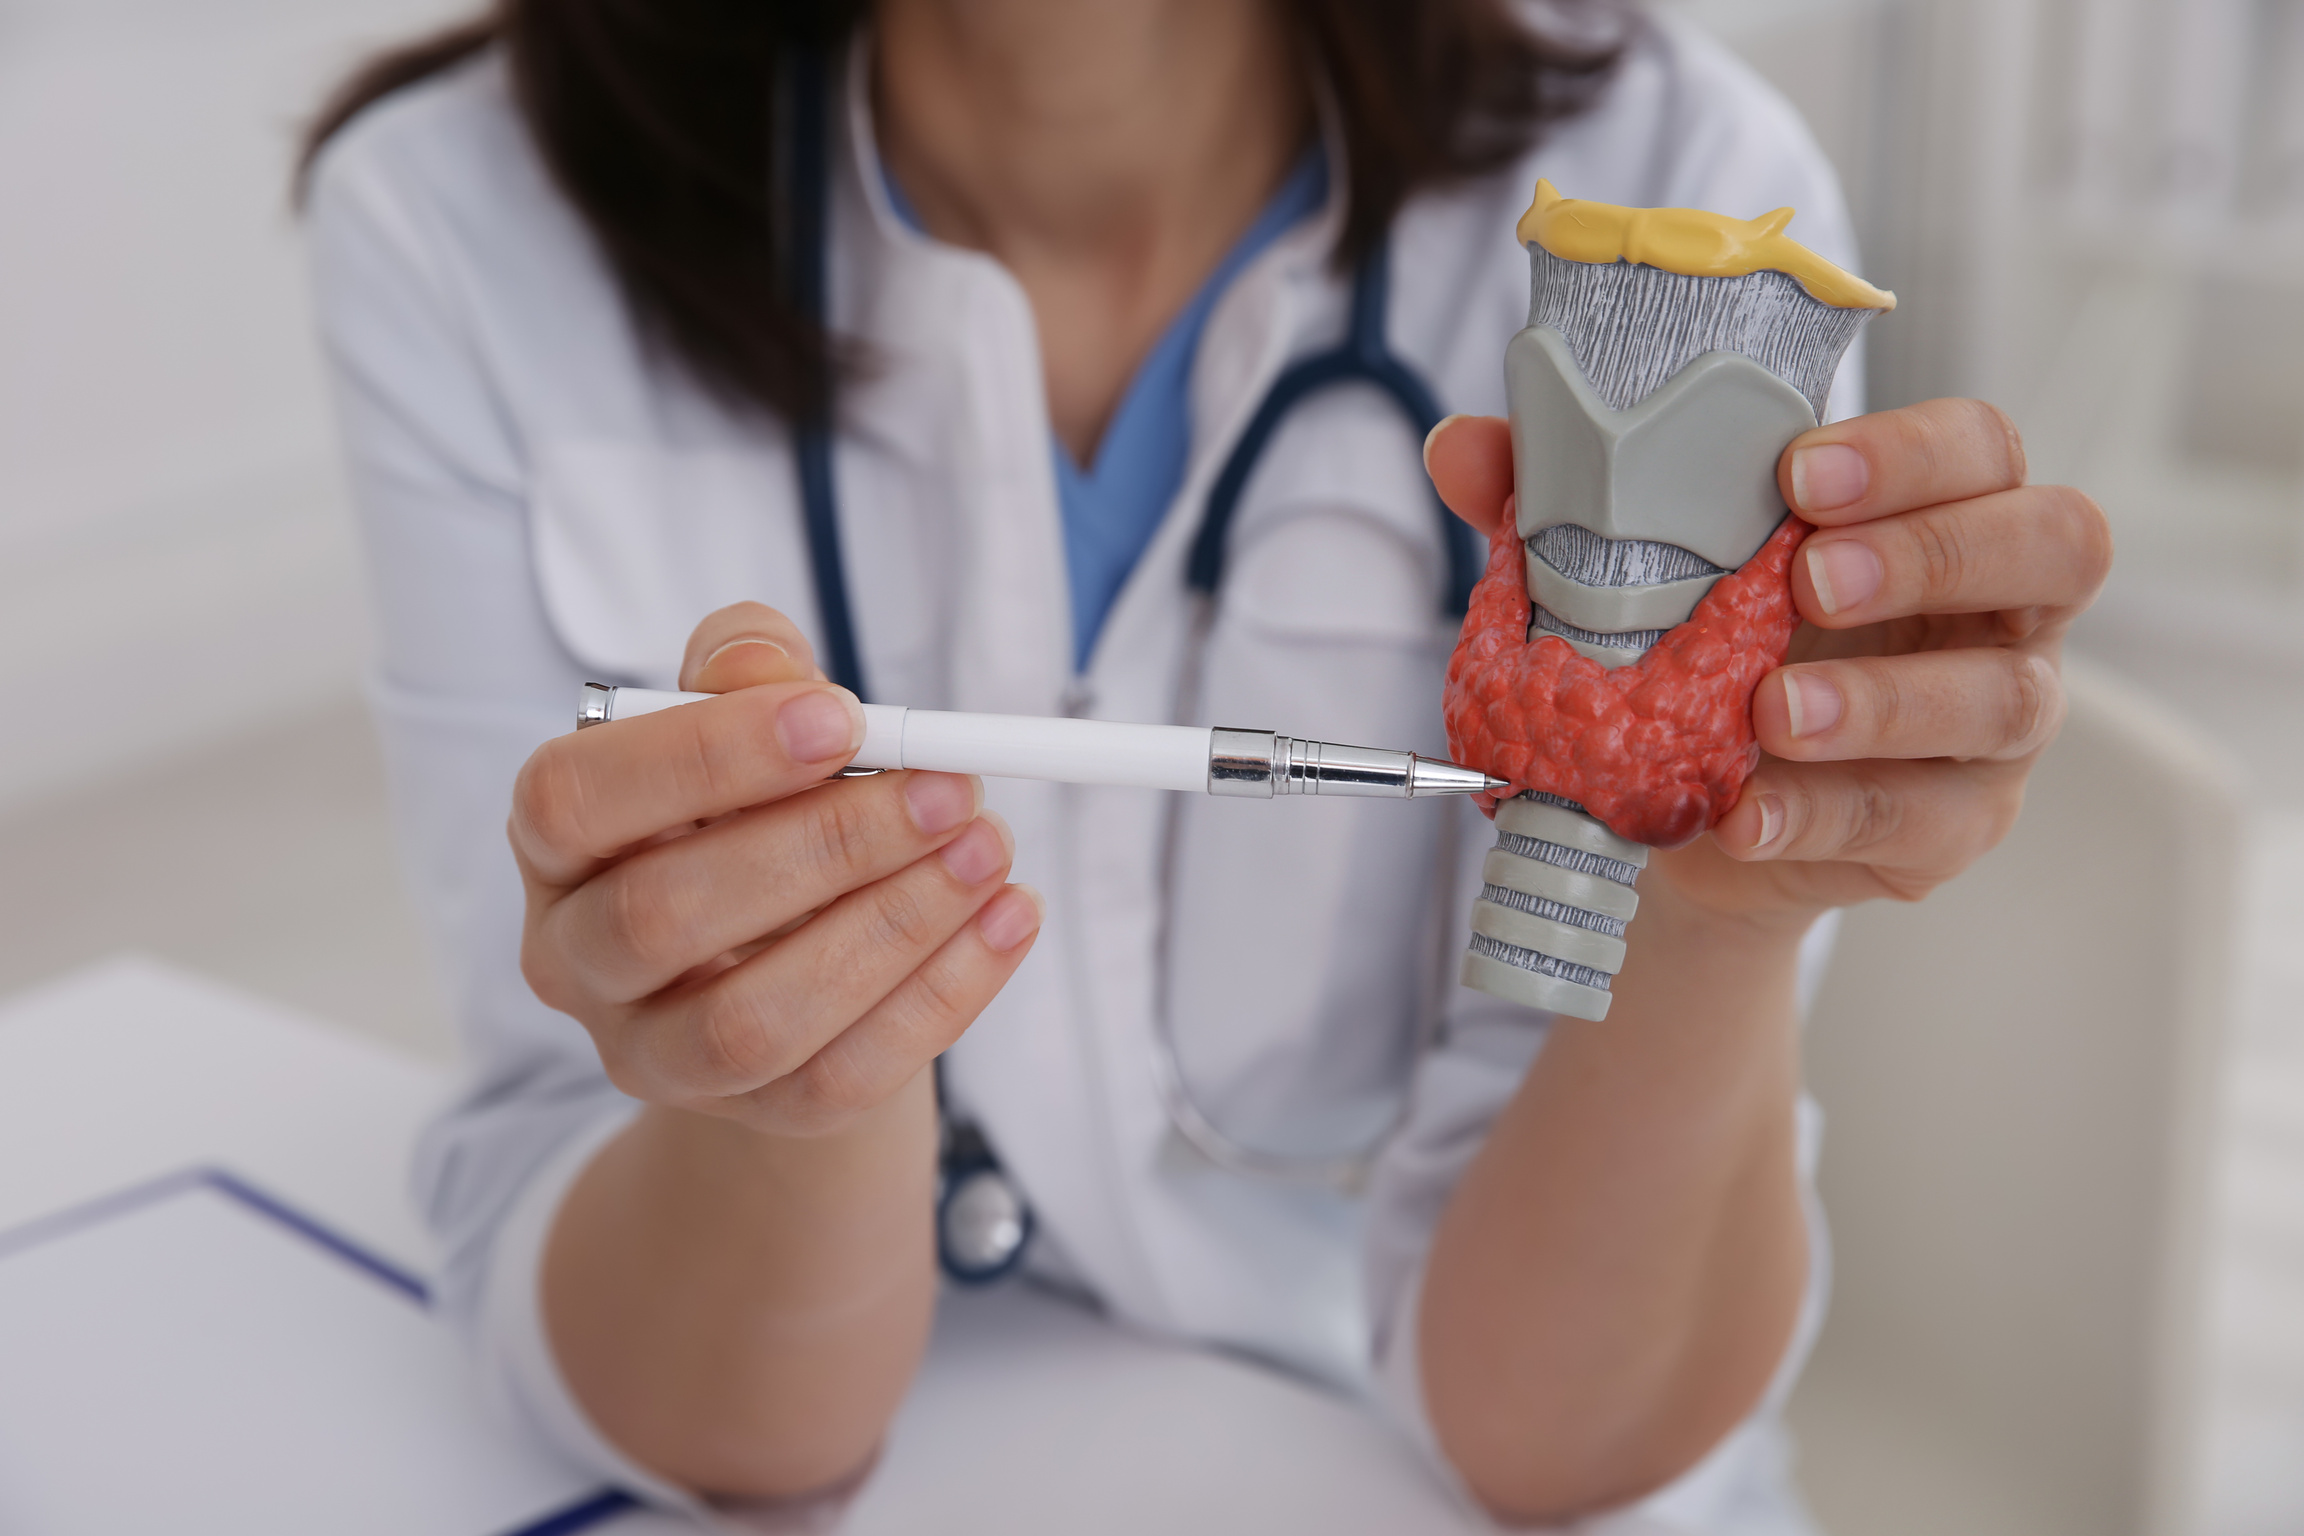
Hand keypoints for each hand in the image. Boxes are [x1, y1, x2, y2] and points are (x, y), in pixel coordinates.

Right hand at [510, 603, 1044, 1135]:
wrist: (797, 960)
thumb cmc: (759, 815)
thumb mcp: (750, 724)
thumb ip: (745, 670)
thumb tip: (764, 664)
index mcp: (558, 845)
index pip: (575, 799)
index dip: (704, 756)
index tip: (839, 718)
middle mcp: (578, 960)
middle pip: (663, 916)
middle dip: (826, 846)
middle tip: (948, 791)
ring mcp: (659, 1055)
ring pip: (752, 1020)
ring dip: (891, 927)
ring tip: (987, 851)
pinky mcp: (760, 1113)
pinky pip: (846, 1076)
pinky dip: (942, 995)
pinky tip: (1007, 919)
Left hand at [1426, 399, 2111, 925]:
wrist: (1685, 814)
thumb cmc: (1695, 654)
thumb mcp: (1631, 575)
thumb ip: (1560, 505)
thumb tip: (1459, 444)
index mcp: (1936, 509)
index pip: (1980, 446)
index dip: (1911, 449)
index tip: (1796, 470)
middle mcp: (1996, 605)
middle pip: (2056, 543)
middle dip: (1936, 551)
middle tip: (1811, 577)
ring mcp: (1995, 722)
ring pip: (2006, 695)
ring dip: (1885, 700)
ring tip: (1772, 712)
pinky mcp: (1956, 825)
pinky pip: (1924, 818)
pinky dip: (1827, 814)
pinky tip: (1748, 814)